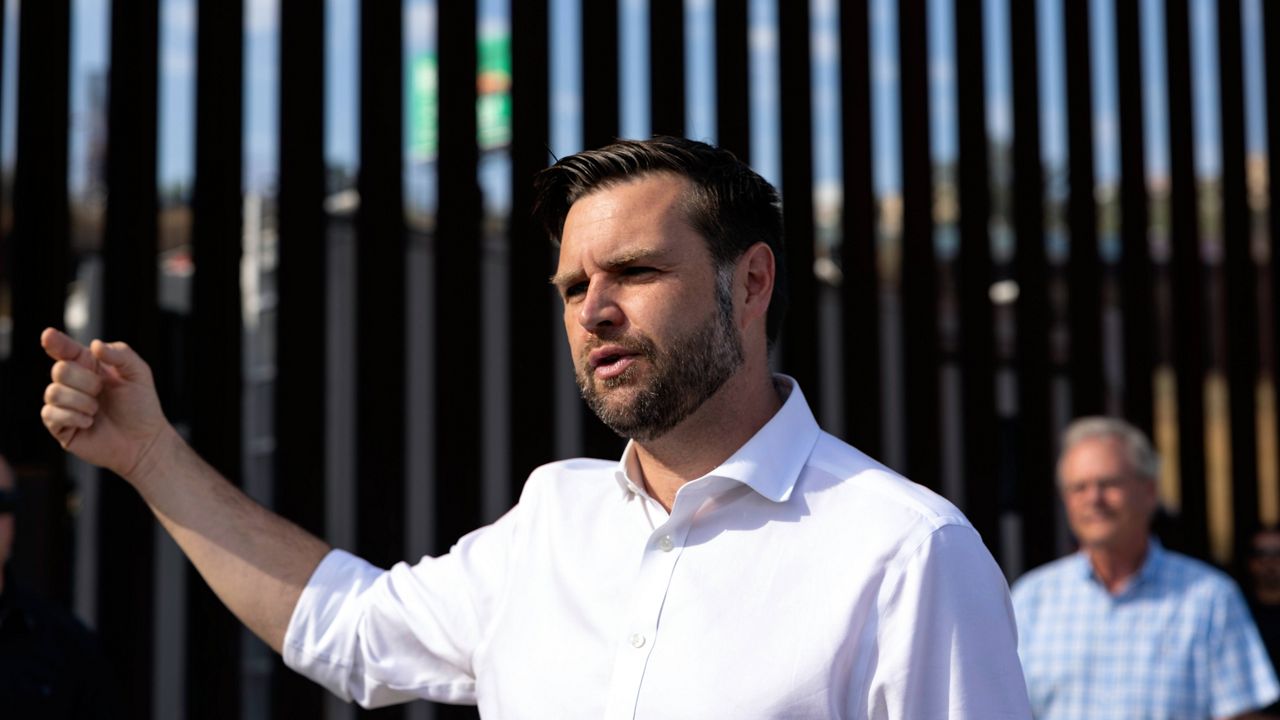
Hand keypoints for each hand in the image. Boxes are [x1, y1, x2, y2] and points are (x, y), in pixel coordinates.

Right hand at [40, 328, 172, 479]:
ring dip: (81, 401)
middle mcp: (73, 383)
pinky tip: (89, 422)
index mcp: (89, 366)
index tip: (48, 336)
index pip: (66, 350)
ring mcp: (65, 405)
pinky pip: (50, 414)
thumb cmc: (142, 406)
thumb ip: (121, 354)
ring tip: (97, 410)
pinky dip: (73, 417)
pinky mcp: (60, 427)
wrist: (144, 441)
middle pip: (59, 370)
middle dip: (85, 381)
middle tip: (101, 391)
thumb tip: (95, 345)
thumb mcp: (138, 374)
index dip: (56, 342)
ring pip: (53, 392)